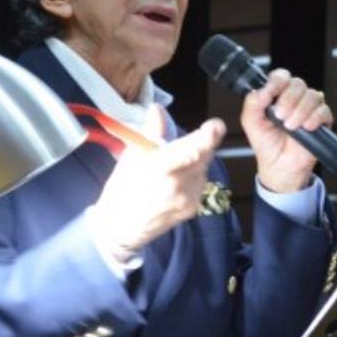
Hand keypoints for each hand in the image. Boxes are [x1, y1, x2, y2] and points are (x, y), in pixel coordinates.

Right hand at [88, 103, 225, 263]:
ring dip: (196, 159)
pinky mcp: (194, 208)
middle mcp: (178, 185)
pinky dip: (193, 175)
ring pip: (203, 168)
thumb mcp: (131, 156)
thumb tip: (158, 108)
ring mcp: (188, 199)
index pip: (191, 150)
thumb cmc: (123, 188)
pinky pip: (200, 182)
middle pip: (203, 156)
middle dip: (202, 142)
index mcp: (160, 169)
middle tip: (192, 138)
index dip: (208, 137)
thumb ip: (150, 132)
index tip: (216, 125)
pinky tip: (176, 179)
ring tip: (174, 164)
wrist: (121, 228)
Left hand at [240, 68, 331, 193]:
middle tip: (280, 116)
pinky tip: (306, 127)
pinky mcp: (322, 121)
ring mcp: (309, 108)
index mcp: (277, 94)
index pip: (281, 76)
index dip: (277, 81)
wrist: (279, 166)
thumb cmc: (266, 143)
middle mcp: (294, 98)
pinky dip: (314, 118)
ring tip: (290, 127)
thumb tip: (263, 90)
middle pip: (298, 84)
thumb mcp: (251, 122)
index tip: (271, 93)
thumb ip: (253, 102)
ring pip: (312, 95)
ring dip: (300, 111)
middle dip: (288, 99)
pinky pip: (324, 110)